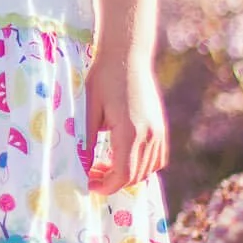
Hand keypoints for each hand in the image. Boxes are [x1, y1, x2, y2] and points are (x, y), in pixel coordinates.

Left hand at [83, 54, 167, 193]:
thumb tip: (81, 167)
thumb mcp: (89, 110)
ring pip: (148, 170)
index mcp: (130, 132)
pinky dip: (143, 165)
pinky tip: (123, 156)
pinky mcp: (161, 127)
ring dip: (127, 174)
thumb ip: (86, 141)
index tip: (89, 184)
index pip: (123, 175)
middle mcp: (149, 135)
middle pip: (135, 176)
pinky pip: (157, 158)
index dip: (106, 186)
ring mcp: (158, 131)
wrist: (126, 55)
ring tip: (105, 164)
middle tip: (92, 173)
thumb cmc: (103, 79)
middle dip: (112, 181)